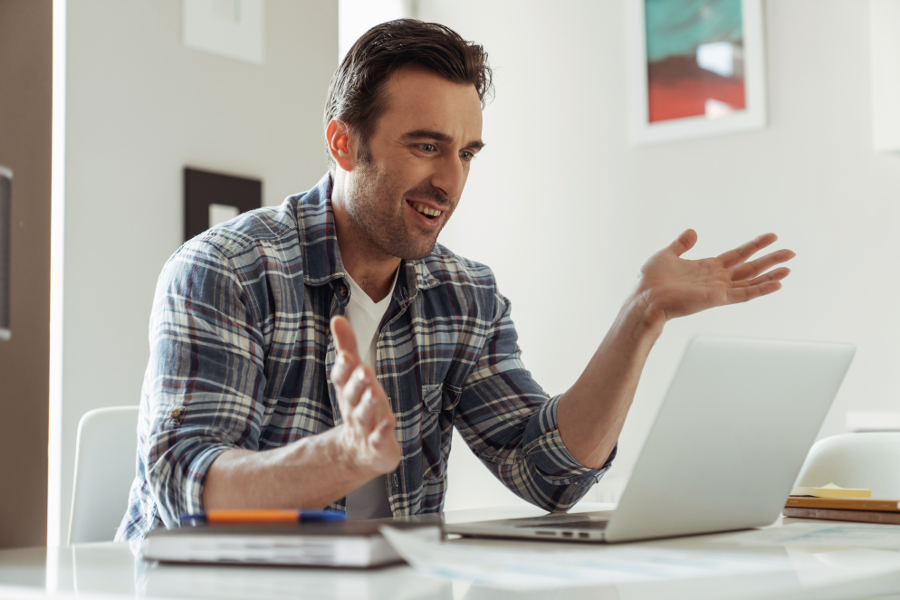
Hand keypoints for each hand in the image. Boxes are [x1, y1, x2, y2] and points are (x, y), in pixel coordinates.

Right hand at [329, 316, 400, 478]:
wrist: (360, 452)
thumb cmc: (360, 406)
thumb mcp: (354, 376)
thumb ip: (348, 348)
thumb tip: (337, 317)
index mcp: (348, 391)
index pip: (341, 378)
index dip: (343, 367)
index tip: (346, 354)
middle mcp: (353, 408)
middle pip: (352, 395)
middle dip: (358, 383)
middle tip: (364, 370)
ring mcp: (364, 428)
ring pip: (364, 416)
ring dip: (369, 404)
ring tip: (375, 393)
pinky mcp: (378, 445)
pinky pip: (379, 438)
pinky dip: (383, 430)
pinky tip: (390, 420)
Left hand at [635, 230, 794, 327]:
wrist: (644, 298)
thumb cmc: (651, 281)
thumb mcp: (666, 254)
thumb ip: (681, 244)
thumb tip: (692, 231)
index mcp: (707, 267)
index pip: (737, 255)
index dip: (754, 245)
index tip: (772, 236)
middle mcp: (716, 279)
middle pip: (749, 267)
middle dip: (770, 259)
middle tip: (791, 252)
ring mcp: (718, 289)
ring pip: (751, 280)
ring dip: (771, 274)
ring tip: (789, 266)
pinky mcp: (717, 298)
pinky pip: (744, 293)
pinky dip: (761, 289)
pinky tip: (777, 284)